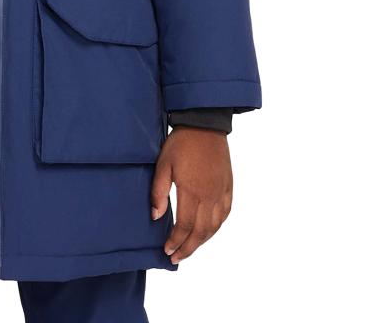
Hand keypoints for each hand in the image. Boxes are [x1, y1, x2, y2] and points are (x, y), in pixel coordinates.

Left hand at [150, 127, 232, 264]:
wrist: (205, 125)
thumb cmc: (181, 143)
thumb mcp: (163, 164)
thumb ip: (159, 192)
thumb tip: (156, 217)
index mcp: (192, 191)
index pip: (185, 226)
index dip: (176, 241)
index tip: (167, 251)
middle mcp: (210, 196)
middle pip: (201, 232)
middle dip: (188, 248)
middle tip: (176, 258)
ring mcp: (221, 192)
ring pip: (215, 226)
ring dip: (202, 241)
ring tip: (189, 248)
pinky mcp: (228, 187)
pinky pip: (225, 214)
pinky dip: (216, 228)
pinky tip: (208, 231)